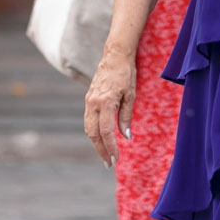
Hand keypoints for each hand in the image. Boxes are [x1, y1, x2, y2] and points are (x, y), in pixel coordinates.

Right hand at [84, 48, 135, 167]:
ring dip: (96, 143)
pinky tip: (101, 138)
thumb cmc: (126, 74)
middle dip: (100, 150)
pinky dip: (94, 131)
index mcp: (105, 102)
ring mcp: (89, 100)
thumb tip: (126, 137)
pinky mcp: (89, 98)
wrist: (114, 55)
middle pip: (93, 133)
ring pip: (88, 128)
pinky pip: (88, 120)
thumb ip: (126, 117)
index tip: (116, 159)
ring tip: (105, 154)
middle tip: (108, 164)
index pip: (106, 132)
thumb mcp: (131, 95)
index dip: (111, 147)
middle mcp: (94, 103)